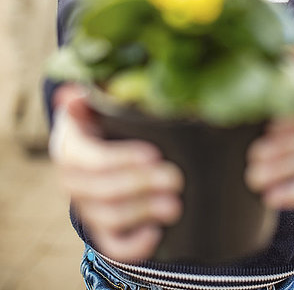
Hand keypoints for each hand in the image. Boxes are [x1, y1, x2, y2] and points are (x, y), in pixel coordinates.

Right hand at [50, 84, 183, 261]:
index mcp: (71, 149)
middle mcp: (72, 182)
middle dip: (142, 186)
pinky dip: (133, 246)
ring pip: (109, 218)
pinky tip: (156, 233)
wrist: (94, 148)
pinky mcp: (99, 228)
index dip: (123, 159)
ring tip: (175, 205)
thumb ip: (88, 99)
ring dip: (144, 212)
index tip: (155, 154)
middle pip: (104, 191)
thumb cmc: (101, 122)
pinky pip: (111, 245)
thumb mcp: (95, 106)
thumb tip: (72, 94)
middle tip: (175, 179)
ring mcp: (85, 207)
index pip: (94, 159)